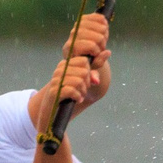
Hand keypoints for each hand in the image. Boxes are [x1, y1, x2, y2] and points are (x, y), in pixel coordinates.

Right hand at [27, 12, 111, 130]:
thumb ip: (94, 69)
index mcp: (65, 64)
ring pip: (79, 81)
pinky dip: (78, 97)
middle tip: (83, 90)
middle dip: (87, 83)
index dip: (90, 72)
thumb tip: (108, 52)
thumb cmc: (70, 93)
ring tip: (80, 95)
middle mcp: (59, 70)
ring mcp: (56, 80)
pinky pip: (72, 91)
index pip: (84, 61)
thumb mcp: (83, 81)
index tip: (86, 80)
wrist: (53, 110)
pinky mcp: (54, 92)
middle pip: (84, 72)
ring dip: (83, 91)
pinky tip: (77, 99)